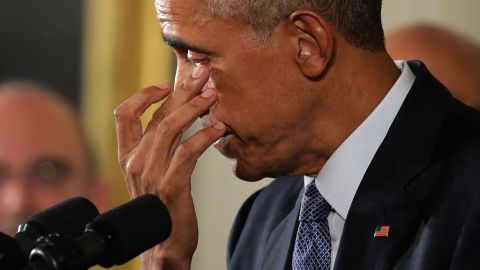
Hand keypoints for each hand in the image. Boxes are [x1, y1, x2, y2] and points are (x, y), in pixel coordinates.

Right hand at [114, 65, 224, 269]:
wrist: (164, 245)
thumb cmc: (163, 207)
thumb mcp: (155, 172)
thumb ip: (162, 146)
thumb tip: (181, 115)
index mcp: (128, 156)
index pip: (124, 115)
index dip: (143, 95)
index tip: (165, 84)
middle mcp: (135, 162)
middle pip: (156, 115)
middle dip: (181, 91)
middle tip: (202, 74)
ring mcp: (151, 174)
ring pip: (169, 128)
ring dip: (194, 108)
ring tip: (214, 97)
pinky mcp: (171, 186)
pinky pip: (187, 152)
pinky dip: (205, 136)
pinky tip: (219, 129)